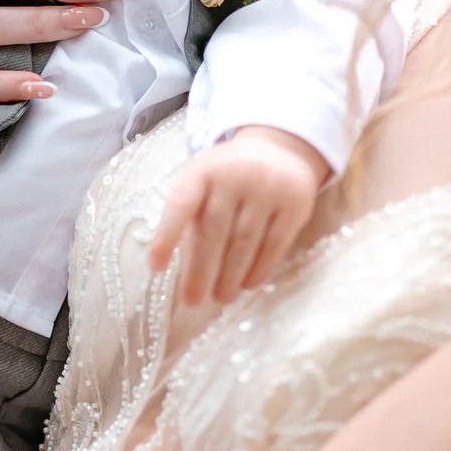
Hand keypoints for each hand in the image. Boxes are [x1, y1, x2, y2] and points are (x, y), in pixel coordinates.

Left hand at [149, 126, 330, 307]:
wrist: (281, 150)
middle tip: (193, 300)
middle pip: (214, 230)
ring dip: (231, 274)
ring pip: (245, 241)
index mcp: (203, 170)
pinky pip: (274, 244)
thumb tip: (182, 270)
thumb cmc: (230, 176)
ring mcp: (267, 188)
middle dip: (202, 269)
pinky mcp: (295, 204)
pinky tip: (248, 284)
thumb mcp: (205, 183)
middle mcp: (234, 175)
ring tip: (221, 297)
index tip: (155, 267)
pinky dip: (260, 268)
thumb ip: (193, 218)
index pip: (181, 204)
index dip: (167, 236)